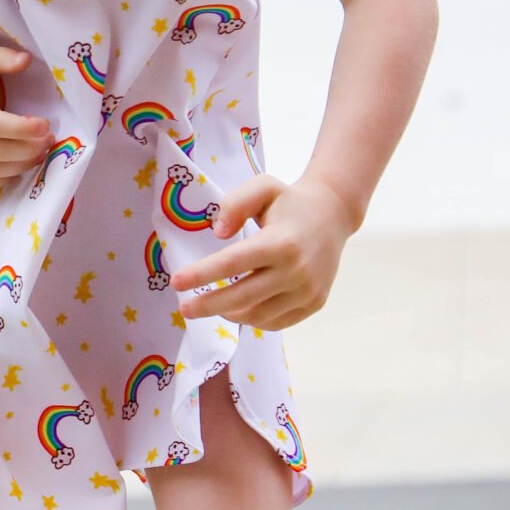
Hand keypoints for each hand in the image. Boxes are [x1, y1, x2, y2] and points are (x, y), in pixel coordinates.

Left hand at [169, 171, 357, 327]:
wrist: (333, 216)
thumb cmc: (289, 202)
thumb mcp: (263, 187)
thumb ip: (236, 204)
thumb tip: (219, 234)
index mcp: (281, 242)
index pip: (233, 263)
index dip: (201, 274)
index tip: (176, 282)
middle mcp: (297, 271)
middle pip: (241, 297)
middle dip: (207, 305)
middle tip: (183, 309)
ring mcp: (307, 291)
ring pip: (257, 314)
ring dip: (228, 313)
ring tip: (212, 305)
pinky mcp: (313, 304)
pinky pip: (274, 322)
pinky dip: (251, 318)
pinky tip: (238, 308)